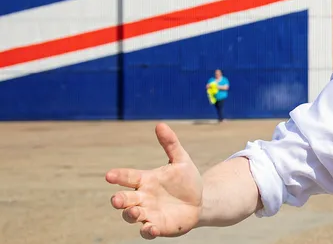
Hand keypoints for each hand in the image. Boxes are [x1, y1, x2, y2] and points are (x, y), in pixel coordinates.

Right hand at [106, 123, 203, 238]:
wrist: (200, 202)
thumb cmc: (186, 181)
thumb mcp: (181, 160)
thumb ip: (170, 144)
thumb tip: (160, 124)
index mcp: (145, 180)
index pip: (128, 177)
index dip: (118, 176)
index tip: (109, 175)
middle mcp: (143, 197)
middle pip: (124, 199)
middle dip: (119, 200)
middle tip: (117, 199)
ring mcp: (148, 213)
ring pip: (131, 216)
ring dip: (130, 214)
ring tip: (135, 211)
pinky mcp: (158, 227)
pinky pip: (147, 231)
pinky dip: (147, 231)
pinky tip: (151, 228)